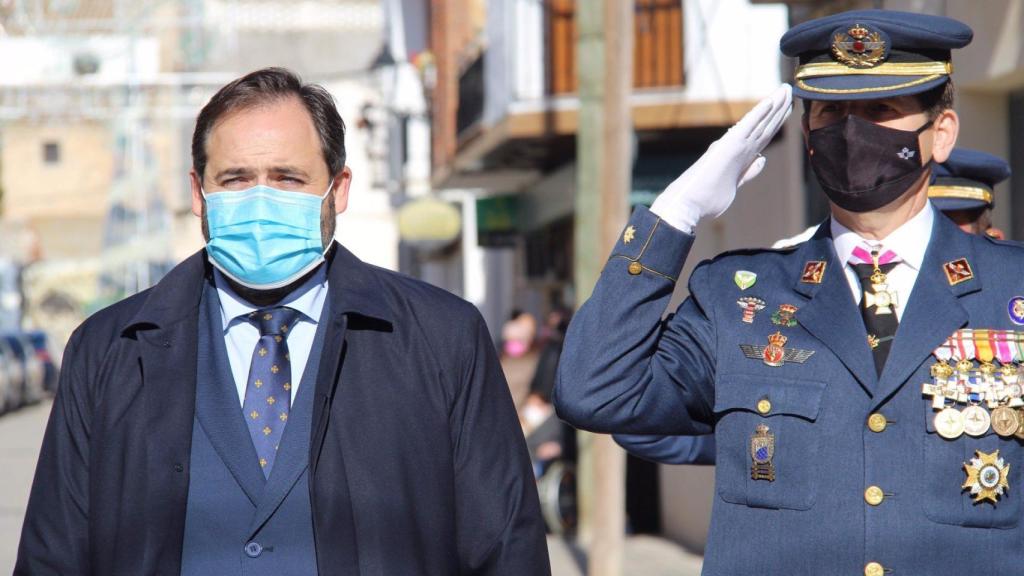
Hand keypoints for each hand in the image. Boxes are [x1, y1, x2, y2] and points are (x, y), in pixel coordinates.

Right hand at [650, 84, 792, 232]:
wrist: (689, 203)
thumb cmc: (707, 198)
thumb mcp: (735, 185)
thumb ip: (749, 171)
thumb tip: (762, 159)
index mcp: (742, 157)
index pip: (764, 135)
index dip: (776, 121)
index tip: (786, 108)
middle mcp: (740, 148)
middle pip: (765, 125)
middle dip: (779, 108)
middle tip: (789, 90)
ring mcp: (735, 146)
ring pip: (761, 122)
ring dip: (775, 105)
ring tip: (786, 89)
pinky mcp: (730, 146)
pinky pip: (748, 126)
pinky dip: (759, 113)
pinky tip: (770, 101)